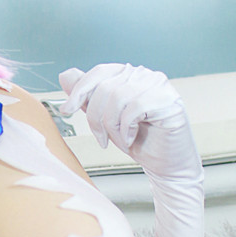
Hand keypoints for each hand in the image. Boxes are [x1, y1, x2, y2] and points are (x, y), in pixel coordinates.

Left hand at [58, 63, 199, 187]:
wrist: (164, 164)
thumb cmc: (139, 141)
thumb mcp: (105, 118)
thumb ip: (88, 96)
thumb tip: (66, 75)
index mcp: (130, 74)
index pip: (99, 72)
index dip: (79, 90)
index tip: (66, 110)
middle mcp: (145, 75)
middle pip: (105, 88)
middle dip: (96, 118)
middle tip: (102, 138)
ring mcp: (159, 86)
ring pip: (118, 98)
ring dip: (112, 127)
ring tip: (120, 140)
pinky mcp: (169, 102)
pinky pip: (133, 109)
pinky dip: (126, 129)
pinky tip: (131, 138)